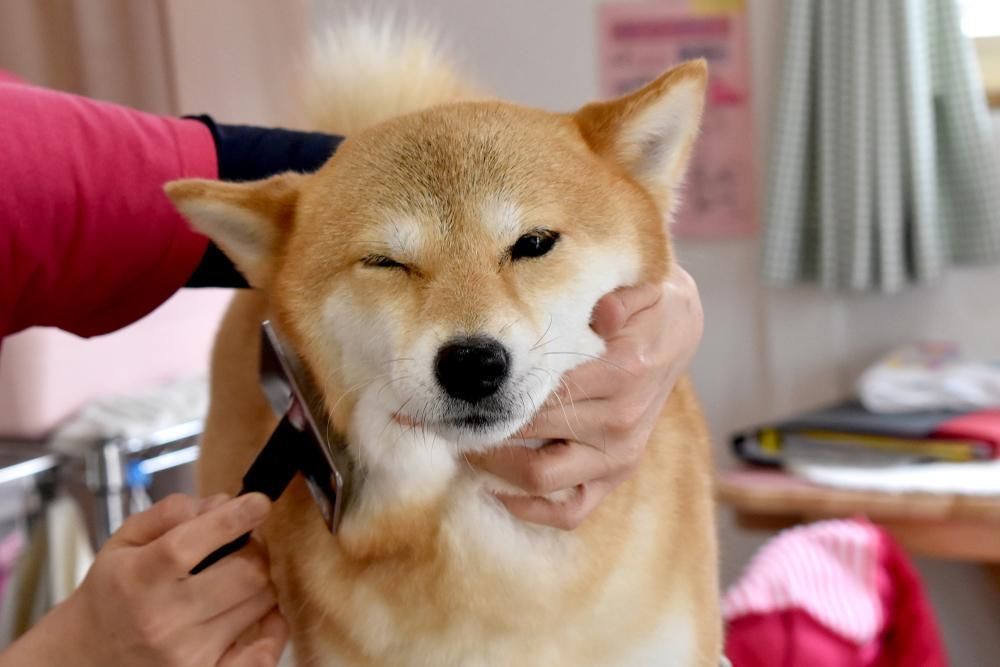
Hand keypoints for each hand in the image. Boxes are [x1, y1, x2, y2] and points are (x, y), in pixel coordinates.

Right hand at [2, 493, 286, 666]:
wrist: (85, 657)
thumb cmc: (113, 594)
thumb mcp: (124, 541)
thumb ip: (170, 513)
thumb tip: (221, 504)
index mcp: (138, 579)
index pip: (191, 543)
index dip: (234, 518)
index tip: (258, 502)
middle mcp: (163, 620)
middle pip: (245, 572)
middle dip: (254, 549)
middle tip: (244, 545)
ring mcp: (187, 654)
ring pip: (261, 602)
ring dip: (260, 582)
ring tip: (238, 578)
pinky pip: (263, 654)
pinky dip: (274, 628)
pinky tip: (263, 612)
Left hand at [470, 266, 703, 529]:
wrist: (678, 332)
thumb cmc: (645, 306)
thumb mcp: (640, 286)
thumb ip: (618, 299)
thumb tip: (602, 312)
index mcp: (621, 372)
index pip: (542, 390)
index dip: (491, 394)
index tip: (451, 393)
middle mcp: (620, 421)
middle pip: (531, 432)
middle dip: (482, 426)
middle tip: (441, 417)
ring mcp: (619, 455)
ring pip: (542, 478)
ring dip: (494, 466)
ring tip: (460, 445)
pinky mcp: (617, 475)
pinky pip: (571, 511)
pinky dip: (531, 509)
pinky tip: (495, 490)